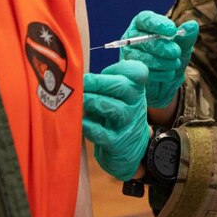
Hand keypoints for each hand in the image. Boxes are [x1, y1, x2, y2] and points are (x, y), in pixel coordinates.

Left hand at [82, 60, 150, 181]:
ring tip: (79, 99)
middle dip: (98, 82)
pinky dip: (90, 126)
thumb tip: (78, 71)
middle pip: (121, 87)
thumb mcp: (118, 96)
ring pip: (113, 108)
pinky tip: (81, 122)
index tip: (107, 70)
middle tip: (80, 82)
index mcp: (135, 89)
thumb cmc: (117, 114)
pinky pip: (103, 133)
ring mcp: (128, 123)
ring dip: (93, 101)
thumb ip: (106, 82)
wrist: (130, 147)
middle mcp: (135, 104)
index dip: (125, 68)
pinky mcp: (117, 143)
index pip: (139, 72)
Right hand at [120, 11, 198, 108]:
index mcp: (143, 24)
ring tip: (176, 64)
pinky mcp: (130, 72)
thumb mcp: (183, 46)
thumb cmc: (173, 57)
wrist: (168, 80)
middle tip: (176, 52)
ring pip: (142, 57)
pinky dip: (159, 74)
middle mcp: (132, 37)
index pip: (145, 19)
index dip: (158, 24)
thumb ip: (187, 36)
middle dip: (162, 46)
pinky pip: (142, 72)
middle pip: (143, 39)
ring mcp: (129, 55)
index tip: (172, 30)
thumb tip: (192, 25)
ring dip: (162, 62)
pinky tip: (169, 74)